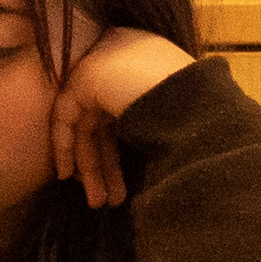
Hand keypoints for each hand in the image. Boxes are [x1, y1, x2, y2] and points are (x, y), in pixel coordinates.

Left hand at [51, 28, 196, 209]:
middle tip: (108, 199)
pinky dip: (65, 145)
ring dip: (90, 165)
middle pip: (105, 121)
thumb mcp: (175, 118)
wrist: (190, 101)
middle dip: (105, 165)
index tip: (118, 184)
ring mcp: (103, 64)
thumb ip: (153, 125)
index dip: (116, 151)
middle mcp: (123, 60)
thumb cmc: (195, 115)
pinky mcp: (84, 76)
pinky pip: (66, 114)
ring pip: (87, 122)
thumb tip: (146, 152)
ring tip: (98, 201)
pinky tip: (68, 175)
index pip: (122, 112)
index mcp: (149, 66)